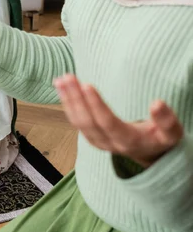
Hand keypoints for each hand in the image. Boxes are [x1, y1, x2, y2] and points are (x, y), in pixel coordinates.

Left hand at [54, 74, 183, 167]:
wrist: (150, 154)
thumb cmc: (161, 139)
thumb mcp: (171, 133)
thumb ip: (167, 120)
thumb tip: (157, 103)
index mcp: (128, 141)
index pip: (107, 123)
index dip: (96, 105)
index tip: (87, 85)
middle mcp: (109, 143)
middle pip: (88, 121)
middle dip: (76, 98)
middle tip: (68, 77)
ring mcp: (98, 142)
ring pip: (78, 122)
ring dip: (68, 100)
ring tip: (61, 80)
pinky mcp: (92, 137)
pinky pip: (76, 121)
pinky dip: (67, 104)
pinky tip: (62, 88)